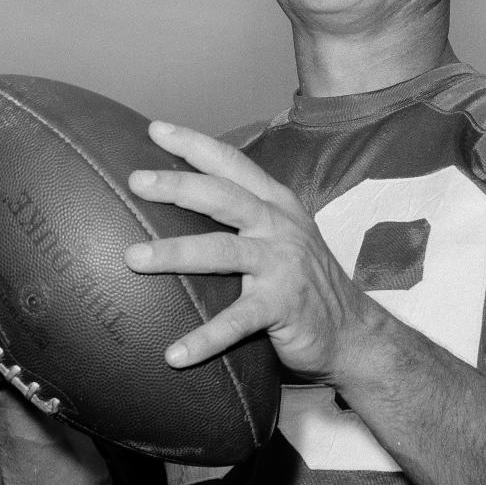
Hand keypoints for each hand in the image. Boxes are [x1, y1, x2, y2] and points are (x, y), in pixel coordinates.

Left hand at [124, 121, 375, 380]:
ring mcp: (283, 265)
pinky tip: (173, 355)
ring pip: (222, 251)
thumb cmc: (303, 279)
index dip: (195, 144)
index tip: (156, 128)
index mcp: (276, 204)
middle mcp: (279, 227)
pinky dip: (204, 339)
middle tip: (137, 180)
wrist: (353, 331)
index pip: (233, 164)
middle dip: (179, 185)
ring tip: (132, 257)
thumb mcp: (281, 235)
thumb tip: (183, 198)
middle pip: (224, 196)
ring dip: (175, 253)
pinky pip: (236, 322)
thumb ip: (244, 214)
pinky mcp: (283, 306)